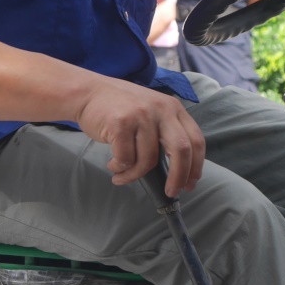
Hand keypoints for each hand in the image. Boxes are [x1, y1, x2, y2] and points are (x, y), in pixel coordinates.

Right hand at [74, 77, 205, 196]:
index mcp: (173, 108)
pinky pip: (126, 159)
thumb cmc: (120, 108)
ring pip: (148, 160)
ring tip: (122, 175)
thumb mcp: (152, 112)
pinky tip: (113, 165)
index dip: (195, 167)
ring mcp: (141, 115)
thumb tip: (178, 171)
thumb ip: (166, 132)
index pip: (196, 140)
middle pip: (181, 150)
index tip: (189, 184)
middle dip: (178, 177)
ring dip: (134, 175)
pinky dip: (119, 169)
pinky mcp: (121, 123)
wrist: (88, 93)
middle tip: (169, 192)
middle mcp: (161, 109)